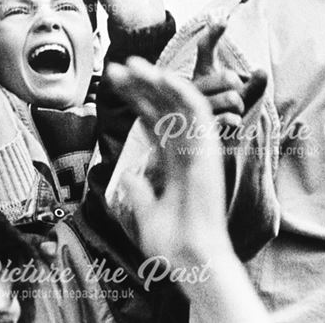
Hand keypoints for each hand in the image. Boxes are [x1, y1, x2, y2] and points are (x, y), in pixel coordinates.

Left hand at [106, 57, 231, 265]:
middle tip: (117, 68)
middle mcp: (188, 150)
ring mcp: (198, 148)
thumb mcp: (146, 215)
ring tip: (131, 64)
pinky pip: (197, 112)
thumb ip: (139, 192)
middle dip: (140, 85)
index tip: (115, 83)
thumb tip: (128, 176)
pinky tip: (160, 77)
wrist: (191, 259)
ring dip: (157, 80)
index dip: (136, 100)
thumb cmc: (173, 244)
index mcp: (175, 163)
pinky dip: (180, 91)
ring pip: (179, 102)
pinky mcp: (209, 148)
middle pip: (163, 107)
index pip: (154, 121)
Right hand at [192, 17, 267, 126]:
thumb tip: (261, 71)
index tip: (223, 19)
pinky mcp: (199, 126)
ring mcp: (193, 106)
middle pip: (229, 78)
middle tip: (236, 99)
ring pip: (232, 100)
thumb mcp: (242, 94)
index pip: (205, 49)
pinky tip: (229, 124)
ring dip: (239, 109)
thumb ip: (254, 83)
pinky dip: (235, 122)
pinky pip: (229, 119)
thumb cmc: (226, 112)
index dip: (213, 33)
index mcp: (202, 73)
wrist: (207, 140)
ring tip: (230, 114)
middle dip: (241, 90)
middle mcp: (193, 87)